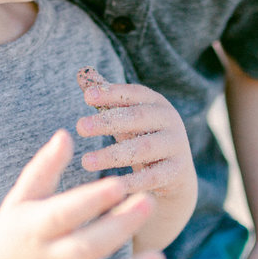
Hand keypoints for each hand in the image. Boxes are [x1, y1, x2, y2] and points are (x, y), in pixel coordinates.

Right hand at [0, 131, 166, 258]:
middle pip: (86, 248)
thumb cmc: (16, 225)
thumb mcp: (23, 194)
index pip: (64, 214)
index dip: (90, 200)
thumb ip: (44, 166)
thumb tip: (65, 134)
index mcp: (36, 227)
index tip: (118, 182)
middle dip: (119, 228)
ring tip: (160, 258)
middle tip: (149, 202)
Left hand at [74, 68, 193, 196]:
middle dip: (107, 122)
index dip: (111, 93)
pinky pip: (152, 177)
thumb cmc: (142, 137)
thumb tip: (81, 73)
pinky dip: (131, 182)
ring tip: (85, 161)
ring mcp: (176, 145)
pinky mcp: (177, 171)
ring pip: (143, 148)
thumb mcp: (126, 117)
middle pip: (137, 118)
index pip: (133, 94)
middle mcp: (170, 120)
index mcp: (156, 102)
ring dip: (112, 155)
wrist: (174, 175)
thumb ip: (106, 97)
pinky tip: (109, 185)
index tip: (86, 97)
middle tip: (80, 127)